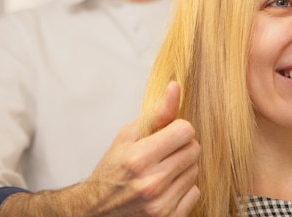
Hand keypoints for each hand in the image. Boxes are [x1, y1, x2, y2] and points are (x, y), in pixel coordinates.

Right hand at [0, 81, 200, 216]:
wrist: (96, 210)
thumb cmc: (112, 170)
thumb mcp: (128, 136)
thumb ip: (157, 112)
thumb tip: (175, 87)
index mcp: (138, 159)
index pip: (185, 131)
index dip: (177, 129)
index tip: (167, 134)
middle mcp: (151, 183)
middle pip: (194, 150)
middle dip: (181, 147)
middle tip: (163, 153)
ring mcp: (161, 205)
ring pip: (195, 171)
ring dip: (182, 168)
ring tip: (162, 171)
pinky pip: (195, 193)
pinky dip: (183, 189)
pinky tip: (166, 188)